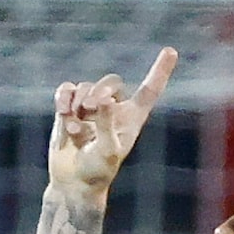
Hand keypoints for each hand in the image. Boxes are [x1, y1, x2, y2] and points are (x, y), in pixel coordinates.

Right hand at [48, 48, 177, 195]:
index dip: (160, 71)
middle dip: (98, 92)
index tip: (171, 51)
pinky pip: (67, 89)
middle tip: (89, 109)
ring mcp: (90, 107)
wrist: (73, 182)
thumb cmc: (97, 172)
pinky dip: (63, 98)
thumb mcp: (107, 151)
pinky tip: (62, 113)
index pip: (149, 90)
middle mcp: (114, 109)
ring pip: (85, 86)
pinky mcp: (70, 108)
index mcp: (132, 119)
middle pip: (111, 81)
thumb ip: (107, 125)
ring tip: (76, 129)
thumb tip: (104, 100)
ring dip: (78, 103)